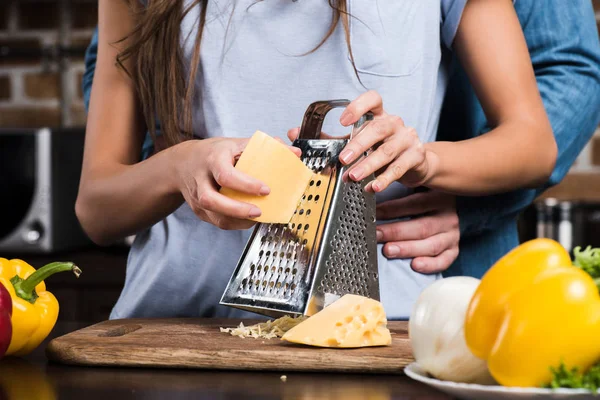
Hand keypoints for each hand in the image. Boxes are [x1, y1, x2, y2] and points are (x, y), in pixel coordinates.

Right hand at [173, 137, 299, 229]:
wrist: (183, 164)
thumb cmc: (214, 153)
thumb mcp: (236, 144)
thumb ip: (265, 147)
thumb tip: (294, 153)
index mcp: (212, 159)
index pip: (225, 175)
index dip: (246, 184)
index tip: (265, 189)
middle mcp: (201, 179)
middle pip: (211, 199)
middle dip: (237, 209)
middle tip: (259, 212)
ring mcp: (197, 197)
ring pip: (213, 215)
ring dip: (237, 220)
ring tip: (257, 218)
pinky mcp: (198, 210)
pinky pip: (216, 221)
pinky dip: (234, 224)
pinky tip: (248, 221)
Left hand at [338, 91, 435, 191]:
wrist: (415, 164)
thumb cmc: (384, 148)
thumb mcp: (364, 141)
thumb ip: (340, 140)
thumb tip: (308, 136)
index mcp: (380, 115)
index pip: (373, 100)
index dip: (358, 107)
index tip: (343, 122)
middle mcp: (394, 123)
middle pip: (377, 129)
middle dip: (358, 145)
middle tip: (343, 159)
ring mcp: (407, 138)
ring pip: (386, 151)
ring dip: (368, 165)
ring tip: (354, 176)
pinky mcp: (416, 155)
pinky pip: (398, 168)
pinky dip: (384, 179)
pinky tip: (374, 186)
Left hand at [376, 191, 459, 273]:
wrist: (444, 213)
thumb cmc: (422, 204)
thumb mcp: (416, 193)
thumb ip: (399, 195)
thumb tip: (373, 196)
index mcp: (439, 198)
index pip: (414, 204)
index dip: (392, 209)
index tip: (373, 213)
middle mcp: (448, 217)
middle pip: (421, 227)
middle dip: (396, 232)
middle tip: (377, 234)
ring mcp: (452, 235)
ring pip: (431, 245)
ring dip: (408, 249)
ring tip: (388, 250)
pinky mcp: (454, 251)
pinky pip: (444, 261)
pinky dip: (429, 265)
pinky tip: (414, 265)